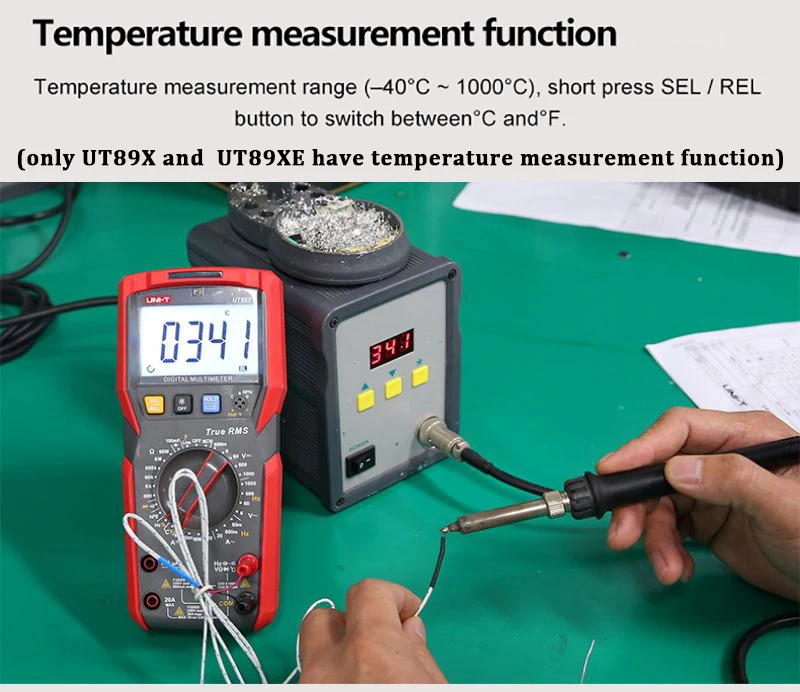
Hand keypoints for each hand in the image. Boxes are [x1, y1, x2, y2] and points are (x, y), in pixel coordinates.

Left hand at [298, 579, 445, 682]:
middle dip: (351, 623)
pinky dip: (332, 679)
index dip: (394, 596)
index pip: (368, 591)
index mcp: (370, 651)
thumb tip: (409, 630)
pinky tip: (354, 689)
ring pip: (313, 654)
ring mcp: (310, 688)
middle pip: (323, 618)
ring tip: (367, 672)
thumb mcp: (434, 688)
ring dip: (339, 655)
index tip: (408, 614)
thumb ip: (418, 653)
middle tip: (380, 644)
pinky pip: (314, 679)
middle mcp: (329, 667)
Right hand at [598, 408, 798, 599]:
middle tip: (621, 535)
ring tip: (667, 569)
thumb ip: (735, 480)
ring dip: (653, 537)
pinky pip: (669, 530)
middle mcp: (721, 459)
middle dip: (637, 504)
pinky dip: (665, 550)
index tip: (611, 470)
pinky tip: (678, 570)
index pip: (680, 431)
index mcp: (744, 438)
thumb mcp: (786, 506)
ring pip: (658, 504)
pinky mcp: (707, 522)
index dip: (642, 448)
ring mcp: (712, 491)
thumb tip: (675, 470)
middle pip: (659, 469)